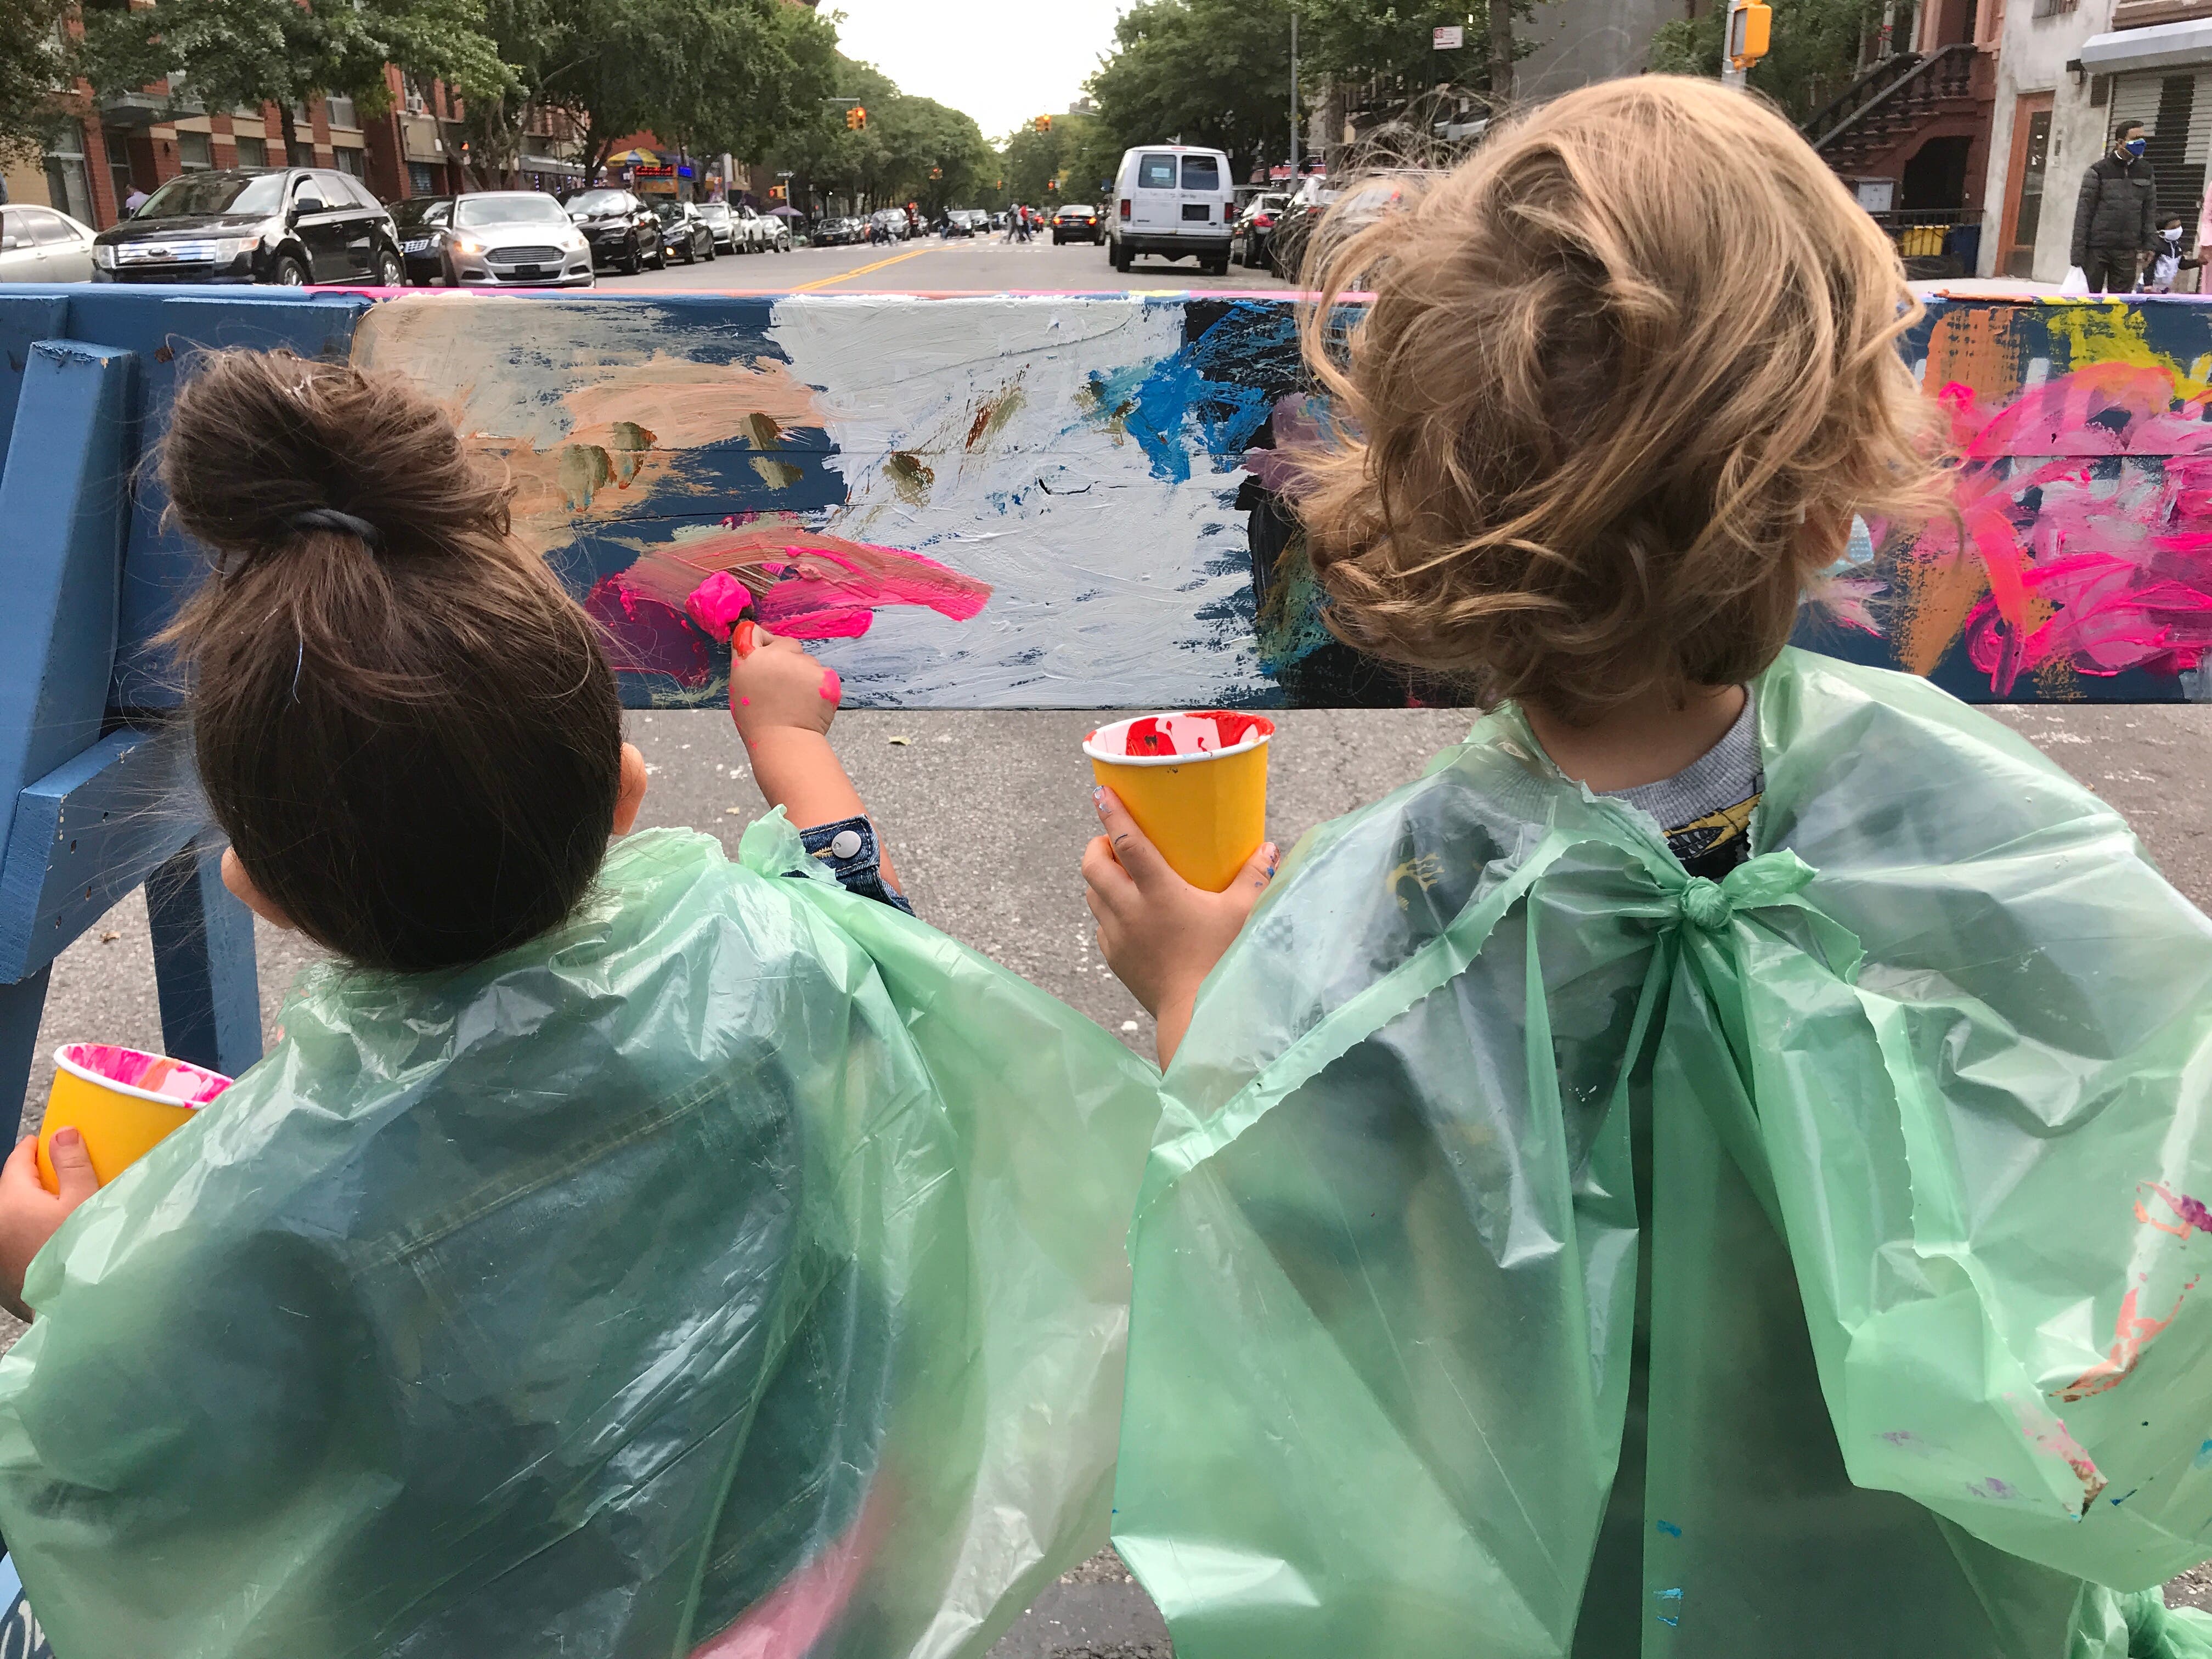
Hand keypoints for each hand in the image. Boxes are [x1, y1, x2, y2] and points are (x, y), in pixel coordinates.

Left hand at [0, 1129, 96, 1319]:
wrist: (75, 1310)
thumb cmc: (82, 1251)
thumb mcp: (86, 1201)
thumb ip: (73, 1164)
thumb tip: (62, 1132)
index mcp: (12, 1200)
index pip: (16, 1162)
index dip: (32, 1148)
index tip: (44, 1141)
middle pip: (9, 1190)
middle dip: (30, 1179)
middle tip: (58, 1174)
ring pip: (10, 1217)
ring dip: (27, 1208)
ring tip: (55, 1208)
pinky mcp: (1, 1274)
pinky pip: (11, 1241)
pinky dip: (25, 1233)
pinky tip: (47, 1240)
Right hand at [729, 628, 840, 745]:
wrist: (784, 741)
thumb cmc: (757, 720)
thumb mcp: (740, 686)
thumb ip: (746, 661)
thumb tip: (751, 640)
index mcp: (751, 657)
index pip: (753, 631)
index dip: (761, 643)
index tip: (764, 655)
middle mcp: (778, 655)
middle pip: (787, 644)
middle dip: (787, 657)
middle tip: (783, 684)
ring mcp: (804, 664)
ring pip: (807, 661)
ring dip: (803, 674)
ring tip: (796, 699)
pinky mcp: (825, 676)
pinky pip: (823, 674)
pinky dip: (819, 686)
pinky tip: (809, 703)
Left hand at [1082, 787, 1275, 1066]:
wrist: (1195, 1015)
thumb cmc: (1223, 961)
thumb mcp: (1243, 914)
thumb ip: (1254, 877)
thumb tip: (1268, 847)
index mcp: (1159, 892)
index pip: (1126, 842)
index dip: (1112, 814)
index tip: (1102, 792)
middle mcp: (1130, 910)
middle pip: (1094, 865)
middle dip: (1097, 844)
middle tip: (1112, 838)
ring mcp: (1117, 935)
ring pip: (1091, 893)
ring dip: (1099, 876)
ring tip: (1119, 871)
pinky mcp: (1114, 957)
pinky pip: (1099, 924)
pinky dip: (1106, 909)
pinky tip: (1126, 911)